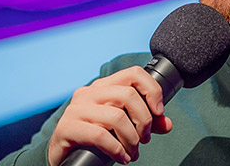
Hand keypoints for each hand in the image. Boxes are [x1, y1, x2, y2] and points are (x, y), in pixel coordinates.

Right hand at [48, 66, 172, 165]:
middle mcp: (89, 92)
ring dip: (131, 139)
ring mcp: (76, 109)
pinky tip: (123, 158)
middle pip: (128, 95)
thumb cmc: (95, 138)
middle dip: (144, 120)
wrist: (62, 156)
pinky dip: (117, 149)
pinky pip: (100, 135)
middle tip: (145, 139)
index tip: (159, 112)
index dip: (152, 90)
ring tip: (133, 152)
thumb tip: (167, 124)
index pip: (134, 73)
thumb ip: (145, 123)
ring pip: (116, 117)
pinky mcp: (66, 127)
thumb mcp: (122, 127)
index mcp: (104, 86)